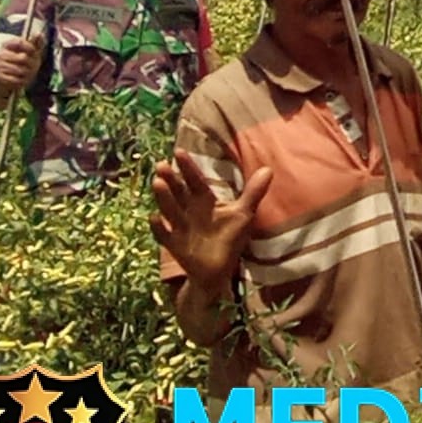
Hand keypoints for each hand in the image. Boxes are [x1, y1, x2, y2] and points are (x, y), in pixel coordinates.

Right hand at [0, 37, 42, 93]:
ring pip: (20, 70)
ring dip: (28, 72)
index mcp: (7, 44)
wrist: (7, 74)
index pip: (20, 42)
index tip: (34, 51)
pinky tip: (23, 78)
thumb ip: (35, 42)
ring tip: (29, 72)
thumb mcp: (29, 50)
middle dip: (32, 62)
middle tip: (34, 65)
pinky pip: (15, 80)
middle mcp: (1, 54)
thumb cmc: (22, 59)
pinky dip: (22, 80)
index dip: (30, 47)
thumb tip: (39, 33)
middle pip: (23, 57)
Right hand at [149, 149, 272, 295]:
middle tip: (161, 165)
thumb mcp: (242, 214)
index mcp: (204, 201)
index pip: (195, 181)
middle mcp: (189, 211)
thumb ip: (253, 192)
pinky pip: (165, 236)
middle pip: (178, 192)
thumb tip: (268, 168)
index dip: (188, 167)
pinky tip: (153, 217)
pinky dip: (159, 227)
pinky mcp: (176, 245)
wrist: (217, 271)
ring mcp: (180, 228)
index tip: (178, 151)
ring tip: (157, 183)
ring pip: (170, 210)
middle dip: (170, 179)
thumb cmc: (229, 238)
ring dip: (164, 198)